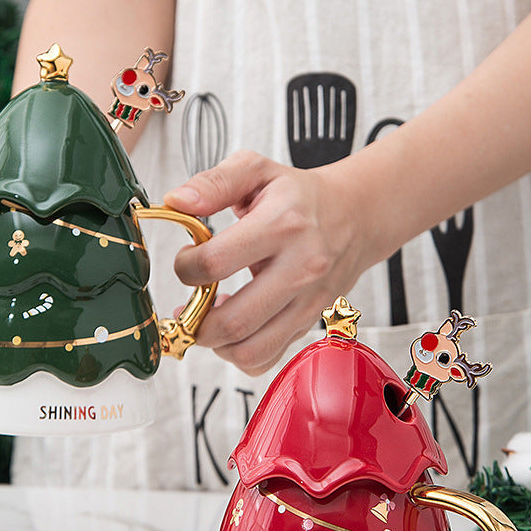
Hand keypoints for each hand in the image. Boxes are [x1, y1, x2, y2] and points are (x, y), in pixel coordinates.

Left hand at [163, 150, 371, 375]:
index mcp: (282, 225)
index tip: (186, 262)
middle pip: (232, 321)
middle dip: (195, 320)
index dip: (185, 267)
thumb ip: (213, 183)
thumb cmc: (300, 197)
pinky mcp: (308, 323)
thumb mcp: (256, 171)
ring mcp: (307, 302)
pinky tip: (234, 331)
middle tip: (188, 305)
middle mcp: (300, 269)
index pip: (215, 263)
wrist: (355, 216)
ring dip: (216, 344)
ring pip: (249, 350)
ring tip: (209, 320)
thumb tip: (176, 201)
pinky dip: (240, 354)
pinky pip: (266, 359)